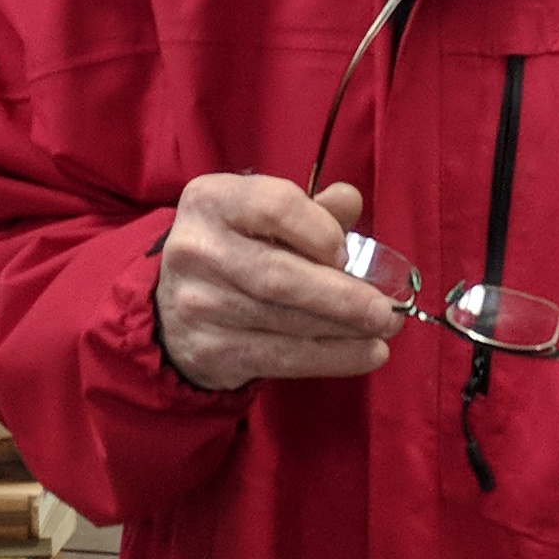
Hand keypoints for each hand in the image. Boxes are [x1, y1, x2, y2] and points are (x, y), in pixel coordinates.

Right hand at [155, 173, 397, 390]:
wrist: (172, 308)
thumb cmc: (236, 250)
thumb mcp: (260, 216)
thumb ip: (310, 209)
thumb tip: (350, 200)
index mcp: (211, 200)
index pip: (273, 206)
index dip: (319, 229)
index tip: (345, 252)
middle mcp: (197, 249)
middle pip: (279, 275)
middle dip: (341, 295)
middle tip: (385, 309)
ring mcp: (199, 304)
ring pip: (286, 321)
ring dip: (345, 329)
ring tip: (385, 328)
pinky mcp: (211, 350)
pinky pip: (282, 357)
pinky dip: (333, 358)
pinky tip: (367, 354)